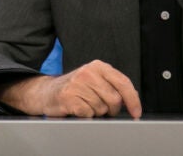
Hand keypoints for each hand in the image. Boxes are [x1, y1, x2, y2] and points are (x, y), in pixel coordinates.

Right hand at [0, 60, 141, 117]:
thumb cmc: (74, 88)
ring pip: (101, 109)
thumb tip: (133, 99)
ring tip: (85, 105)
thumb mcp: (94, 80)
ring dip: (95, 112)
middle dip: (111, 109)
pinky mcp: (69, 97)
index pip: (123, 83)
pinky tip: (77, 108)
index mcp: (98, 66)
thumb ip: (112, 85)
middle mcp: (88, 72)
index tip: (136, 112)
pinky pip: (88, 114)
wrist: (46, 92)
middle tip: (100, 107)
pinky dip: (85, 116)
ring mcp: (78, 84)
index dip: (133, 100)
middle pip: (114, 99)